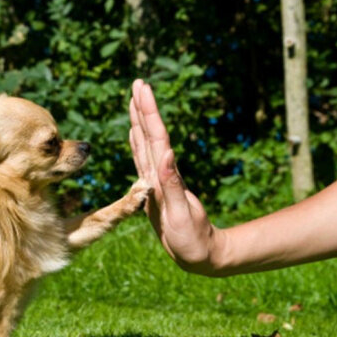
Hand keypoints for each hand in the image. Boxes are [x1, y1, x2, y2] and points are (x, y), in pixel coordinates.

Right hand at [129, 79, 226, 275]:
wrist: (201, 254)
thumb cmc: (193, 240)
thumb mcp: (182, 215)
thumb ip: (173, 185)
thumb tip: (167, 153)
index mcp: (166, 177)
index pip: (157, 138)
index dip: (148, 113)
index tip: (143, 89)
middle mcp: (161, 174)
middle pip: (151, 135)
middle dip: (144, 109)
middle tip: (138, 83)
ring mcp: (158, 180)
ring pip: (146, 144)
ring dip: (140, 121)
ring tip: (134, 101)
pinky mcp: (154, 189)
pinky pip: (143, 161)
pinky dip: (137, 144)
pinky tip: (135, 135)